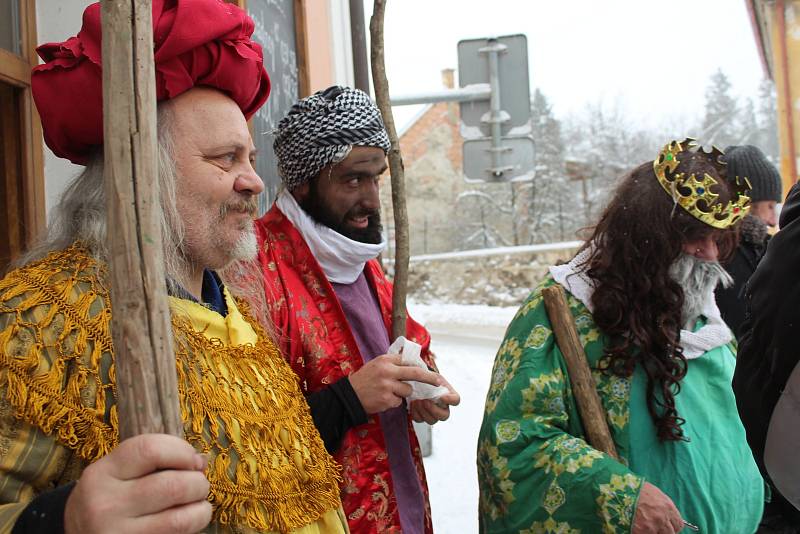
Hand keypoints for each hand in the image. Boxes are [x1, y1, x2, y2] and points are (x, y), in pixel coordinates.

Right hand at [65, 434, 211, 533]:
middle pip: (171, 486)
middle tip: (199, 484)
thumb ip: (154, 460)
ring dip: (200, 508)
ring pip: (178, 519)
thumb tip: (200, 461)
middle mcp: (105, 504)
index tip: (192, 459)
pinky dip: (192, 526)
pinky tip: (190, 520)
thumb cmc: (108, 497)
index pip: (150, 450)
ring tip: (199, 504)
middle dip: (197, 483)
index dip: (181, 451)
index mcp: (102, 474)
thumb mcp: (117, 472)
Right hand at [349, 353, 442, 413]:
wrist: (349, 395)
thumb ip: (393, 362)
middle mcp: (387, 372)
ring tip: (389, 391)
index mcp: (385, 360)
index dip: (420, 367)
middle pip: (415, 373)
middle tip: (438, 381)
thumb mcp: (376, 364)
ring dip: (403, 393)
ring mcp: (387, 386)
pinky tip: (383, 399)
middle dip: (429, 378)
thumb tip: (413, 362)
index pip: (408, 361)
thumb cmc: (365, 379)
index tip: (429, 371)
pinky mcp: (386, 400)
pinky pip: (399, 402)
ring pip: (408, 390)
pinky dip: (394, 402)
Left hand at [410, 376, 460, 423]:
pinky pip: (419, 420)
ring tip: (417, 400)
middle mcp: (443, 408)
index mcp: (448, 396)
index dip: (450, 400)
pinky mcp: (422, 417)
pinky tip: (413, 403)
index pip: (456, 400)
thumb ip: (434, 378)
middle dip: (433, 409)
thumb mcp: (431, 374)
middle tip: (425, 400)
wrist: (415, 381)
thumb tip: (436, 383)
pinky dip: (415, 412)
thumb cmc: (426, 377)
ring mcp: (432, 414)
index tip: (441, 396)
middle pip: (444, 416)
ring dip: (423, 411)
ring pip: (432, 420)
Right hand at [632, 482, 683, 533]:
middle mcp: (663, 519)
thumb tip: (666, 513)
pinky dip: (642, 532)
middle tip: (655, 527)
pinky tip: (636, 526)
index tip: (667, 526)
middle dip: (664, 531)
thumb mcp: (653, 493)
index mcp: (668, 508)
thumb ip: (662, 505)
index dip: (672, 526)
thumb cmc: (634, 488)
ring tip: (644, 525)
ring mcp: (652, 528)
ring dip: (653, 531)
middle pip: (670, 533)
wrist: (618, 490)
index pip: (678, 524)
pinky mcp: (641, 532)